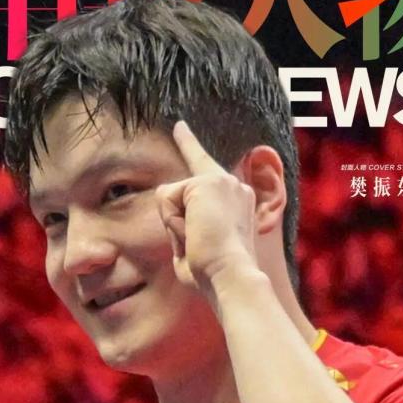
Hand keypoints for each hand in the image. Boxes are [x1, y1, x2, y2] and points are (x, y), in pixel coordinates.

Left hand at [156, 121, 258, 296]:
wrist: (231, 276)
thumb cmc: (213, 274)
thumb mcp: (195, 246)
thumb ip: (182, 224)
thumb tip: (165, 198)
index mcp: (237, 201)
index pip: (205, 167)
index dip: (189, 144)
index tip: (179, 126)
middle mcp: (234, 185)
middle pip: (178, 192)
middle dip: (175, 221)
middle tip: (198, 243)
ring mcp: (222, 181)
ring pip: (170, 196)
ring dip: (175, 224)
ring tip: (198, 240)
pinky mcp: (206, 182)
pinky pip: (166, 199)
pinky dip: (172, 221)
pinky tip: (195, 232)